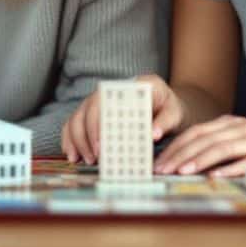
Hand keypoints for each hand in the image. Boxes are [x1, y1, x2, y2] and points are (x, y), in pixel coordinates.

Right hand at [60, 73, 183, 164]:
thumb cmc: (170, 109)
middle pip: (87, 109)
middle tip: (93, 158)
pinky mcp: (92, 113)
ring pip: (77, 117)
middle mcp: (108, 90)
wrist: (166, 107)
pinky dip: (70, 139)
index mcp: (129, 85)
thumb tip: (153, 134)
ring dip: (76, 139)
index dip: (98, 122)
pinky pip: (74, 124)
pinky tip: (72, 155)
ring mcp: (98, 101)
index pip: (105, 100)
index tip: (101, 144)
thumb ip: (165, 121)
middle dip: (86, 135)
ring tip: (81, 160)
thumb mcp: (175, 113)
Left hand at [154, 116, 245, 176]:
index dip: (175, 147)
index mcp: (231, 123)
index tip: (158, 162)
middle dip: (180, 154)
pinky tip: (216, 176)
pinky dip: (231, 168)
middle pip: (204, 138)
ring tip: (182, 172)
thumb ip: (222, 147)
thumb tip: (191, 162)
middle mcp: (241, 127)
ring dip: (199, 159)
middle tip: (161, 170)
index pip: (196, 133)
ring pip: (222, 147)